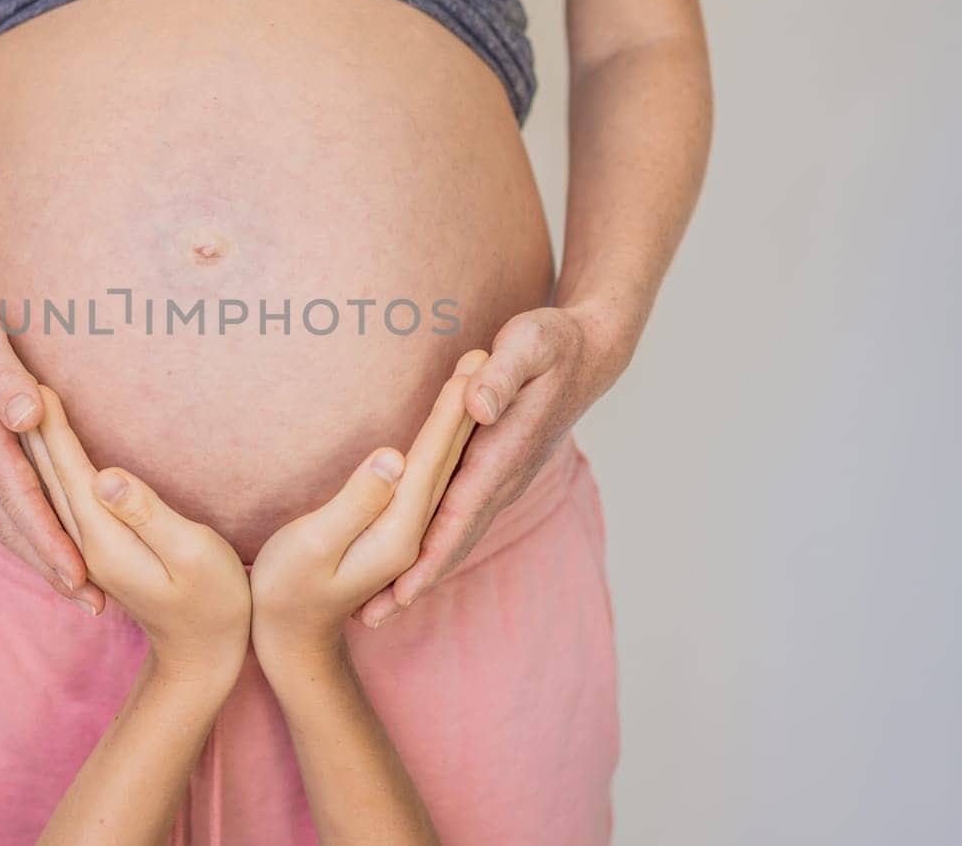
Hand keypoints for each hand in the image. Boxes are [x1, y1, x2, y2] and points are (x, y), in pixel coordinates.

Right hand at [0, 268, 102, 613]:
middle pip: (11, 522)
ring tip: (75, 591)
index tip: (78, 576)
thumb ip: (2, 372)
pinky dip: (18, 533)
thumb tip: (31, 415)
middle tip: (94, 607)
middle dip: (51, 566)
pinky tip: (39, 547)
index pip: (18, 495)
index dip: (49, 538)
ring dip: (36, 557)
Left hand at [23, 387, 251, 688]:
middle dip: (33, 427)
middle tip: (15, 376)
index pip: (68, 471)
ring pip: (50, 489)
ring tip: (24, 405)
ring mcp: (87, 552)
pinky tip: (47, 456)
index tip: (36, 381)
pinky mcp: (99, 552)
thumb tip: (107, 476)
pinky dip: (50, 471)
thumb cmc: (214, 603)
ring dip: (36, 447)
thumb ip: (148, 513)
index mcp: (102, 539)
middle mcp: (84, 545)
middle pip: (49, 476)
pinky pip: (62, 502)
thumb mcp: (193, 553)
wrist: (204, 657)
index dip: (53, 426)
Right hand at [251, 351, 485, 673]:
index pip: (433, 459)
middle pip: (449, 459)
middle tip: (487, 348)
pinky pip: (430, 478)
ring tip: (475, 374)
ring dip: (459, 420)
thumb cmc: (286, 592)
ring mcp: (407, 534)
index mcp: (399, 532)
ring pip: (445, 467)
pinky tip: (449, 429)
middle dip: (467, 403)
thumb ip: (356, 502)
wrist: (290, 642)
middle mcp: (414, 532)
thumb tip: (392, 458)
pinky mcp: (395, 531)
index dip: (451, 411)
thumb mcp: (314, 546)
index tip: (471, 364)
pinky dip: (443, 445)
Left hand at [358, 304, 631, 626]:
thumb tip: (479, 404)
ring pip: (458, 536)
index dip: (430, 556)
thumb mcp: (528, 344)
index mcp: (503, 453)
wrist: (589, 352)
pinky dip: (437, 548)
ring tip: (381, 607)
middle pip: (455, 541)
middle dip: (416, 583)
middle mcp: (504, 477)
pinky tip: (411, 565)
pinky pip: (462, 520)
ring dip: (422, 573)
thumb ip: (502, 374)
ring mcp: (503, 480)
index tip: (401, 592)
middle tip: (372, 619)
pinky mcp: (498, 474)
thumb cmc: (553, 341)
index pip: (460, 514)